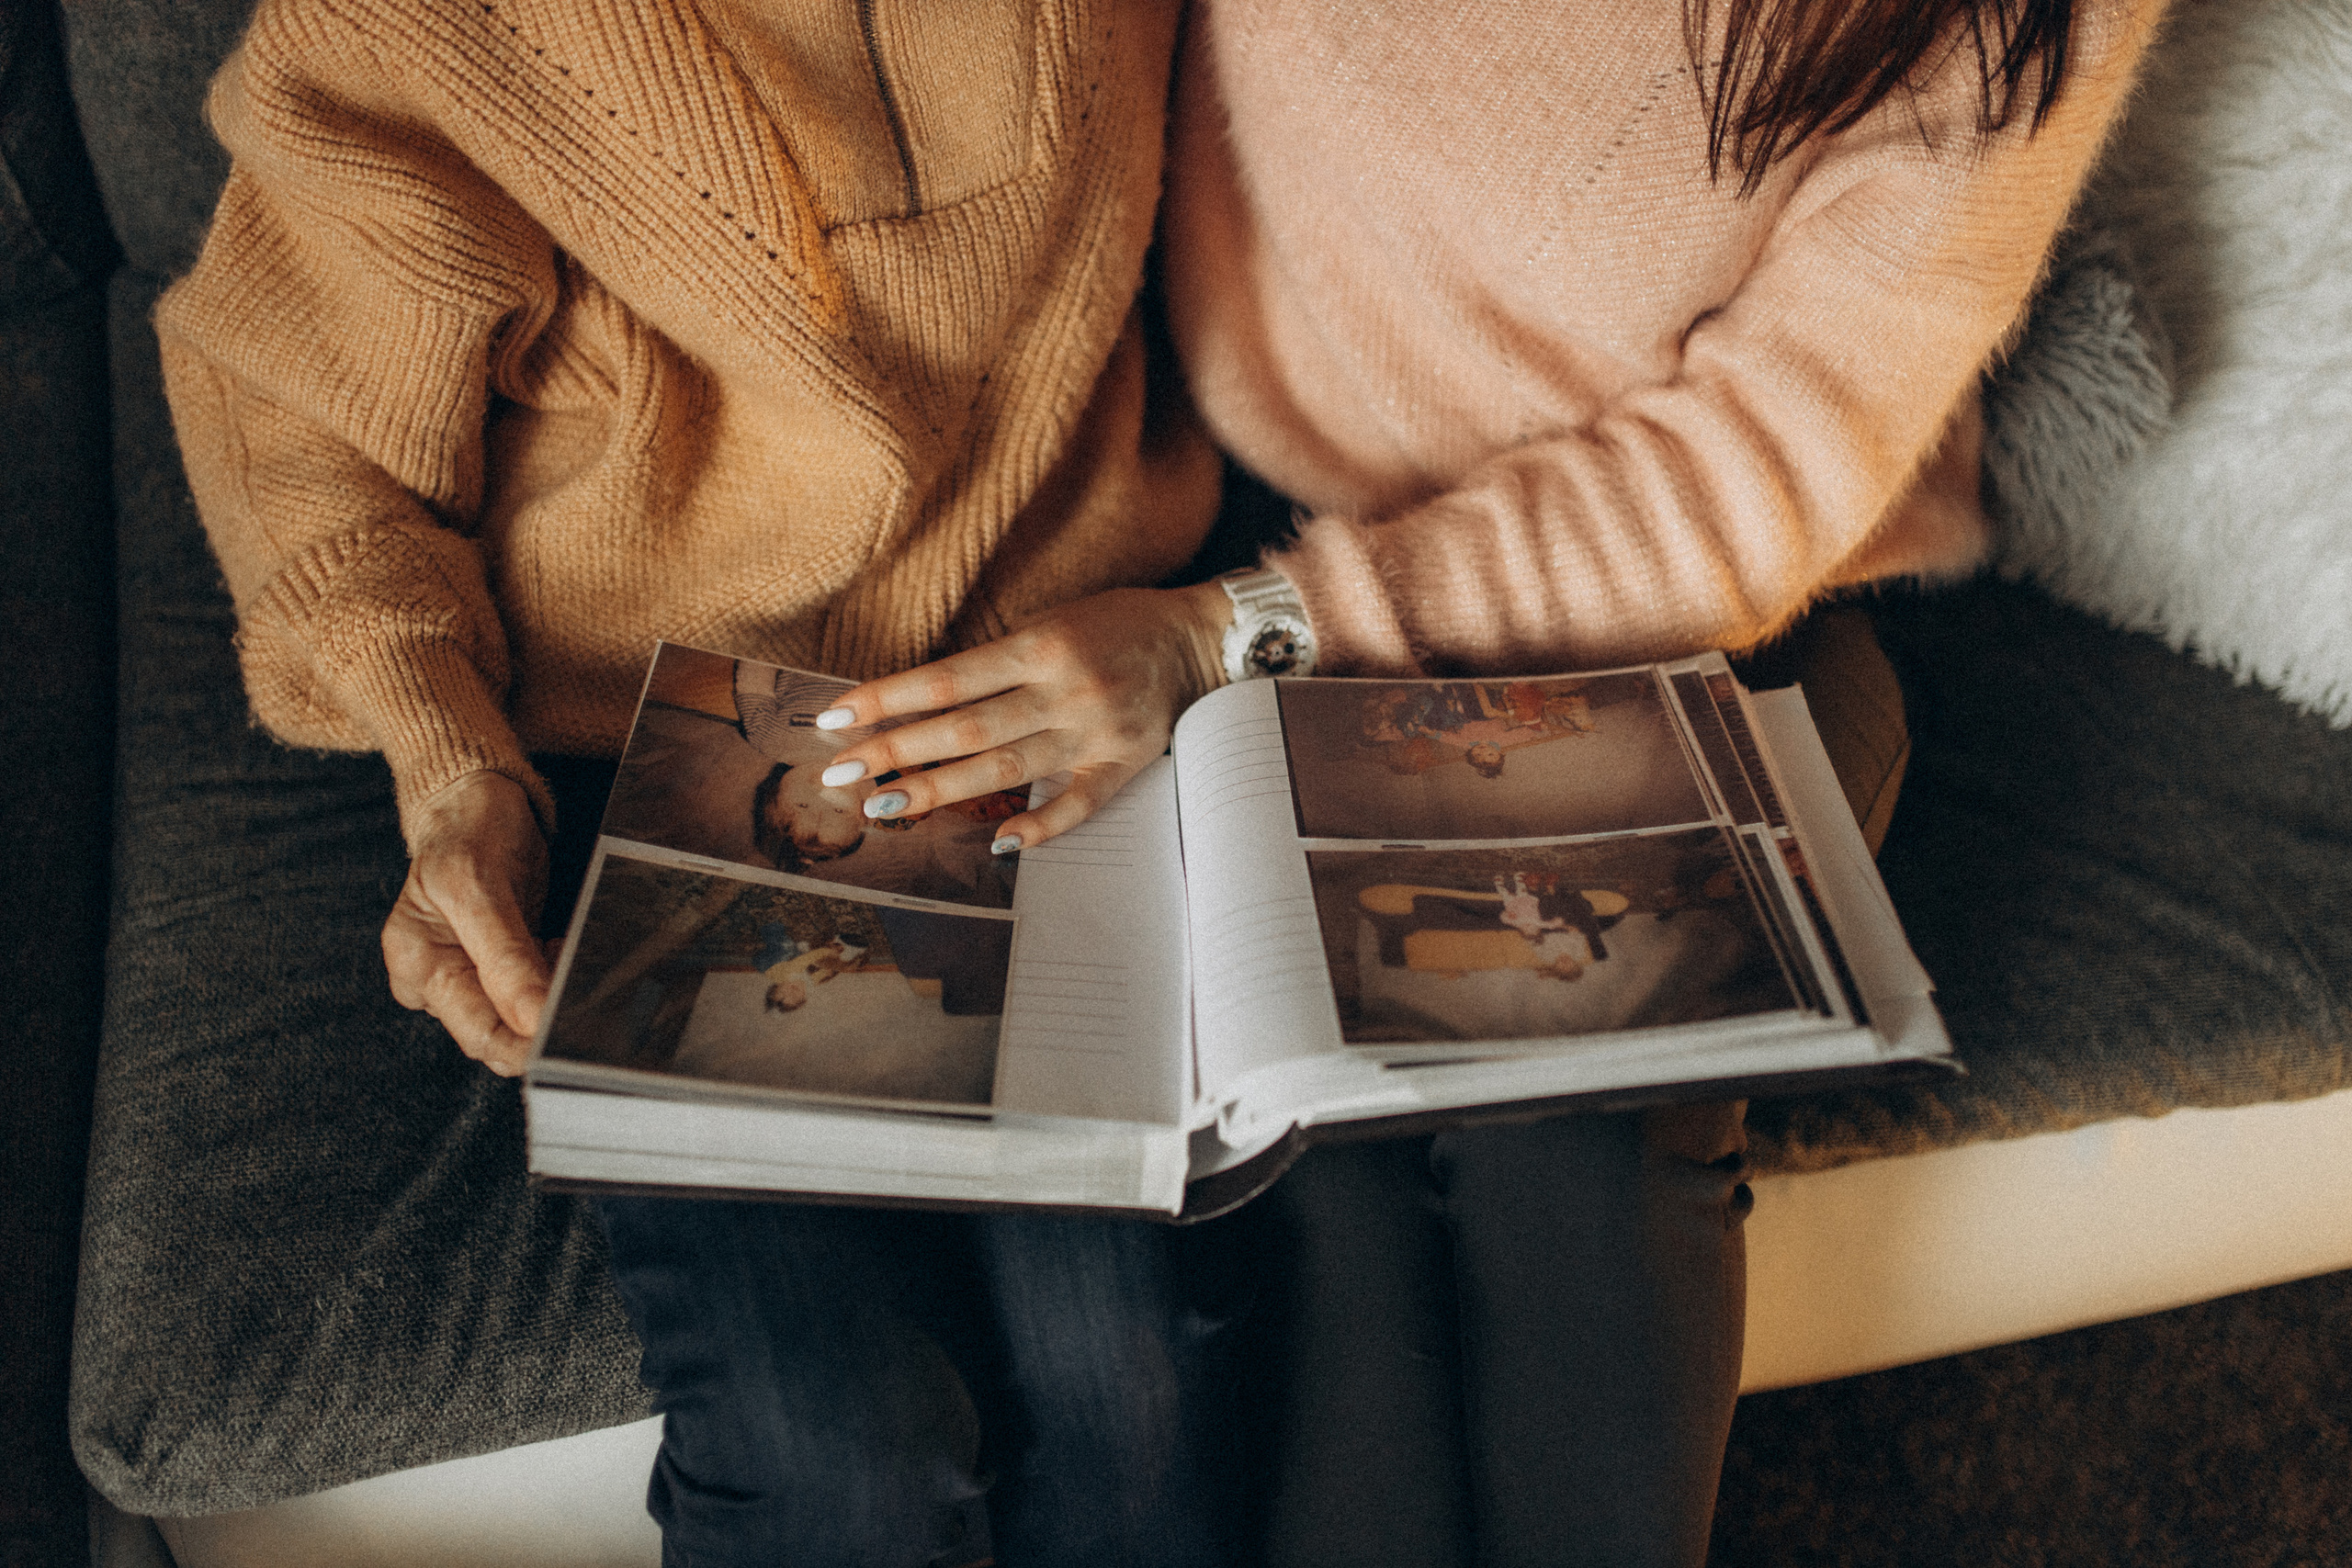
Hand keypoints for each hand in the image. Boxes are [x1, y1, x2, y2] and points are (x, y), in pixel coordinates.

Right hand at [382, 770, 550, 1075]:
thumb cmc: (469, 833)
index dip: (526, 1044)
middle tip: (585, 998)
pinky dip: (551, 981)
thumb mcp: (481, 887)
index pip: (478, 1032)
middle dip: (542, 1024)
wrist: (475, 803)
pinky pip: (526, 995)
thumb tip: (533, 1020)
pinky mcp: (491, 967)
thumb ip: (506, 958)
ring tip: (559, 950)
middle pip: (498, 1034)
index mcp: (417, 963)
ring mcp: (462, 974)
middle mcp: (433, 979)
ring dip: (550, 998)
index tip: (571, 1036)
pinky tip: (555, 949)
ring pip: (517, 1018)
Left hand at [814, 583, 1233, 848]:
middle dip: (897, 752)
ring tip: (886, 806)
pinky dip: (1040, 827)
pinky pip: (1079, 805)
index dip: (885, 700)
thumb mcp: (1052, 619)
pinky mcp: (1125, 764)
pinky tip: (997, 845)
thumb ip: (996, 660)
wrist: (1201, 638)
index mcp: (1041, 646)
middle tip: (841, 775)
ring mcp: (1095, 732)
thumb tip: (921, 701)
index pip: (946, 679)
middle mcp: (1064, 690)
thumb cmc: (1116, 622)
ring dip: (942, 790)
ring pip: (1007, 770)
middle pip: (965, 729)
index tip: (834, 719)